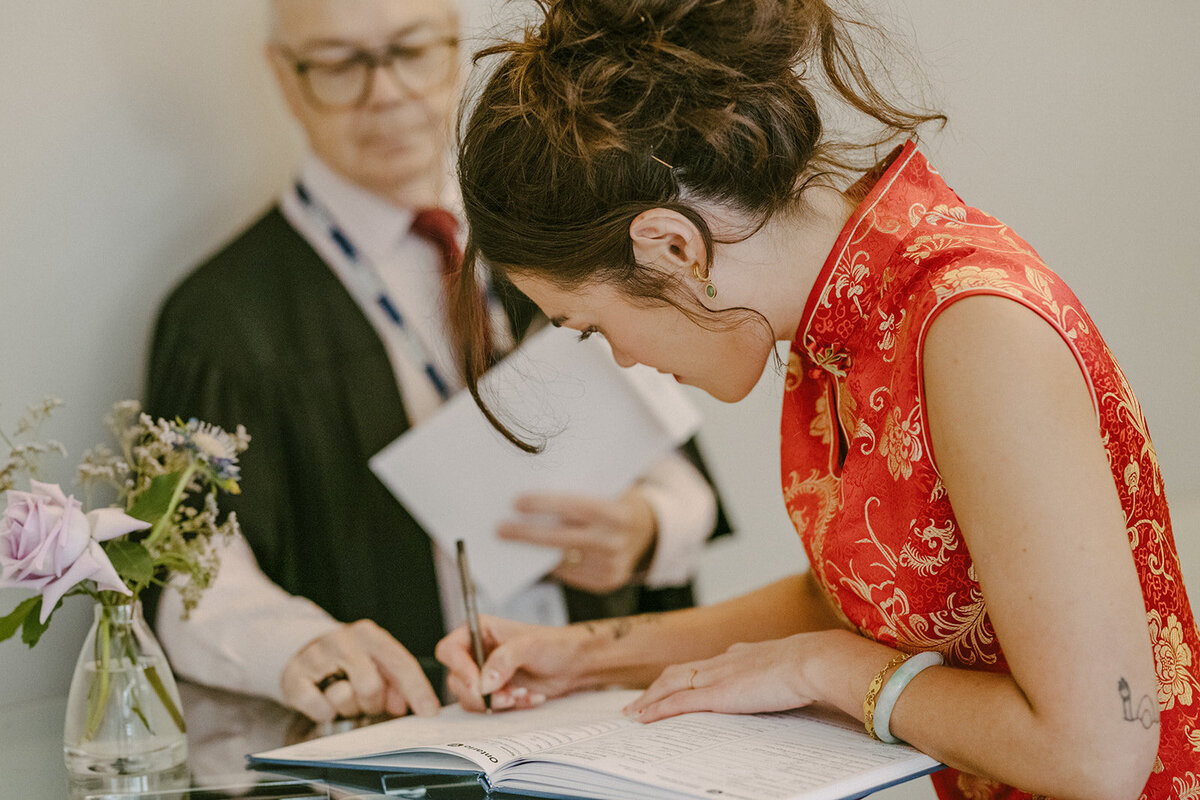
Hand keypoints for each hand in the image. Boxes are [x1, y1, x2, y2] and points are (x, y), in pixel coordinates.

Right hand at [280, 619, 439, 722]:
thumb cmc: (347, 660)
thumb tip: (411, 705)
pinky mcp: (294, 675)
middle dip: (373, 703)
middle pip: (371, 685)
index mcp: (369, 635)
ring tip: (344, 697)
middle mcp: (343, 640)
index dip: (417, 690)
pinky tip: (324, 702)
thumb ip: (397, 682)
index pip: (400, 663)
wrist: (302, 650)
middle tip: (367, 703)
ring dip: (348, 707)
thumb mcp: (375, 662)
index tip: (428, 712)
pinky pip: (319, 707)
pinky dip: (325, 712)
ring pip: (344, 697)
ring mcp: (317, 656)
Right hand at [435, 615, 589, 712]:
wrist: (575, 665)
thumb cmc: (554, 645)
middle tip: (505, 696)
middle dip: (481, 693)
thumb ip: (504, 660)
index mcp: (479, 631)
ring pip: (470, 698)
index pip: (449, 650)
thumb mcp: (529, 646)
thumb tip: (483, 683)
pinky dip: (508, 707)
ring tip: (521, 695)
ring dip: (496, 702)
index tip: (479, 683)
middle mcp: (477, 653)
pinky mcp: (495, 693)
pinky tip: (528, 698)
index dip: (459, 668)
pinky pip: (488, 708)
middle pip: (456, 680)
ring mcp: (484, 675)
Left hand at [498, 488, 656, 593]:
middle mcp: (614, 542)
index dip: (543, 504)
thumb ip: (577, 500)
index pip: (573, 507)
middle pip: (561, 539)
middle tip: (500, 529)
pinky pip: (569, 574)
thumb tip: (531, 504)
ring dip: (534, 553)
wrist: (647, 533)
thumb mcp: (604, 495)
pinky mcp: (606, 583)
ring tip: (513, 541)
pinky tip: (541, 555)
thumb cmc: (613, 506)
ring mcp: (611, 567)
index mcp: (616, 514)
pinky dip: (553, 564)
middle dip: (527, 534)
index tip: (516, 503)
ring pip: (561, 560)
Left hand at [624, 634, 823, 722]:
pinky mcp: (716, 694)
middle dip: (656, 688)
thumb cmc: (811, 664)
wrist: (812, 661)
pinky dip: (657, 710)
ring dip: (649, 699)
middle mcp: (722, 662)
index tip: (673, 684)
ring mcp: (717, 677)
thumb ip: (778, 673)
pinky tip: (643, 718)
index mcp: (740, 655)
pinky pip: (677, 702)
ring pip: (670, 685)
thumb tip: (784, 681)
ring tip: (633, 713)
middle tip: (639, 702)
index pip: (703, 666)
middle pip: (678, 672)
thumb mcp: (790, 667)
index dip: (684, 676)